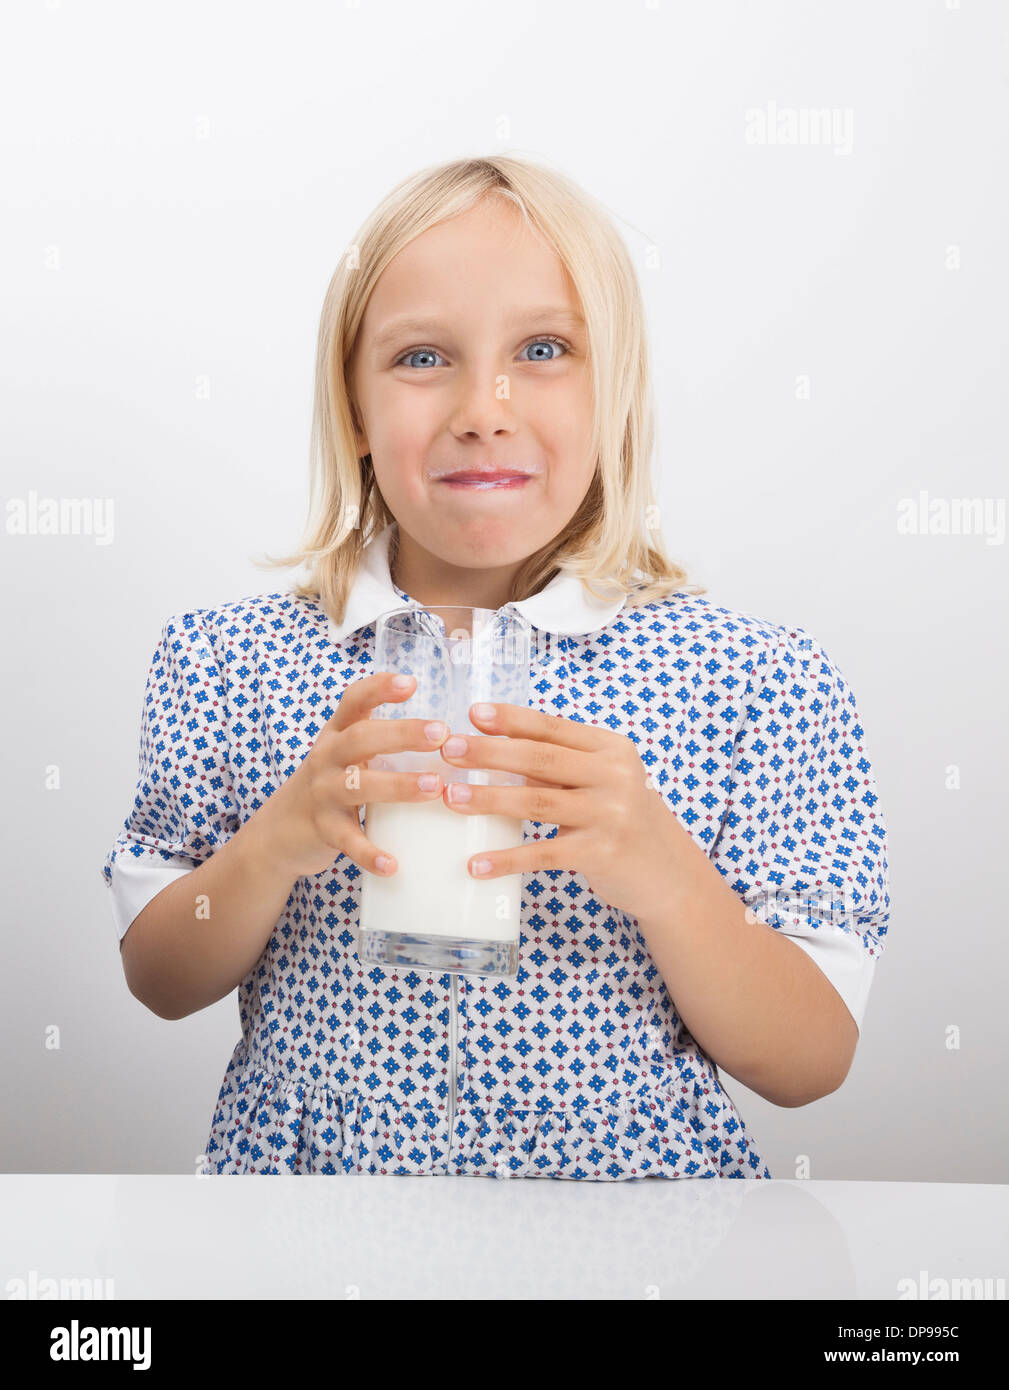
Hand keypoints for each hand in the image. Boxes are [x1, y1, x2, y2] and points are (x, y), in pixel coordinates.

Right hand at [264, 671, 450, 878]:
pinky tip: (394, 864)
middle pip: (360, 738)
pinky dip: (370, 853)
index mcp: (337, 734)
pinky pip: (349, 841)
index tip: (410, 682)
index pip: (354, 700)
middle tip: (441, 733)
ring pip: (358, 786)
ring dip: (398, 785)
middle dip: (401, 733)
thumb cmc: (329, 785)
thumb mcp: (344, 755)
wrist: (278, 832)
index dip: (379, 688)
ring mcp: (322, 794)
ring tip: (434, 787)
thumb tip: (447, 733)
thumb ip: (381, 740)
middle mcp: (327, 758)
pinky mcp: (323, 830)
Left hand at [438, 701, 677, 921]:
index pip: (552, 727)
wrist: (670, 875)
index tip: (472, 713)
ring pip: (537, 802)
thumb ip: (557, 766)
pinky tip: (475, 864)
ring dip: (489, 799)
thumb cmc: (621, 820)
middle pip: (540, 759)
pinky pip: (543, 854)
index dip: (510, 719)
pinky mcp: (602, 854)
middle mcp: (615, 776)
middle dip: (489, 753)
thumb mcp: (600, 782)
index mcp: (611, 749)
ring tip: (452, 797)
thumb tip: (492, 748)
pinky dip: (506, 859)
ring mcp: (611, 815)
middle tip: (448, 751)